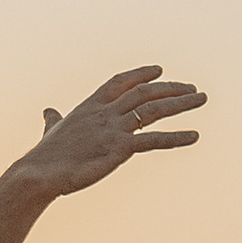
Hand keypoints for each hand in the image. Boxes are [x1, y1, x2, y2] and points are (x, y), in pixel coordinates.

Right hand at [24, 66, 205, 195]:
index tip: (159, 70)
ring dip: (181, 102)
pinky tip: (194, 136)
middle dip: (170, 88)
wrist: (41, 172)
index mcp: (89, 106)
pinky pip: (154, 140)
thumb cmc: (44, 156)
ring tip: (201, 99)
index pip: (119, 82)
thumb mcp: (52, 131)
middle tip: (192, 88)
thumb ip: (54, 119)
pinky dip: (176, 137)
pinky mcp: (120, 148)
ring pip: (154, 109)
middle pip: (144, 92)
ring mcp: (113, 128)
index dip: (140, 74)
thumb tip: (49, 111)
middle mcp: (105, 112)